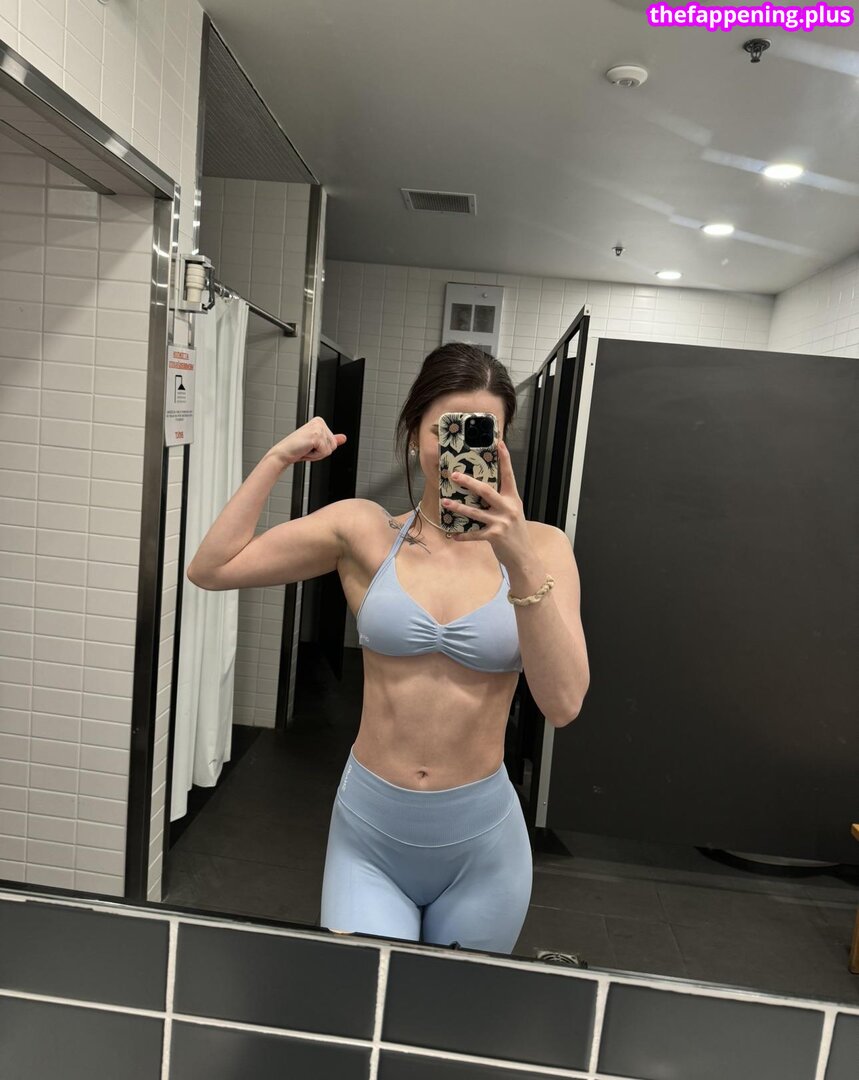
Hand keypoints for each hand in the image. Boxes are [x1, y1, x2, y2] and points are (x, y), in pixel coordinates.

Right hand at [268, 417, 345, 466]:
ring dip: (318, 454)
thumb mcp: (317, 444)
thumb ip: (331, 440)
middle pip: (333, 445)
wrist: (283, 453)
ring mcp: (318, 428)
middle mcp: (320, 422)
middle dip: (321, 452)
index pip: (333, 441)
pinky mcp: (316, 436)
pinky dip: (315, 456)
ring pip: (330, 450)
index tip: (310, 445)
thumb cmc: (297, 449)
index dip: (322, 448)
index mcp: (319, 421)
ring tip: (306, 449)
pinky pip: (324, 452)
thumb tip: (344, 438)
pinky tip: (306, 450)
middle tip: (307, 448)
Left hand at [440, 440, 532, 564]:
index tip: (499, 443)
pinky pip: (474, 534)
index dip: (505, 459)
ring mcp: (501, 522)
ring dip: (459, 507)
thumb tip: (483, 490)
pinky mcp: (494, 536)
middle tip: (454, 475)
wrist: (524, 556)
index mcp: (513, 499)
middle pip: (486, 490)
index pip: (509, 475)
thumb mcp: (513, 512)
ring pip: (475, 512)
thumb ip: (502, 501)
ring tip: (446, 502)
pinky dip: (463, 535)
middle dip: (469, 482)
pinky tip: (453, 535)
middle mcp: (508, 508)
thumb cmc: (516, 532)